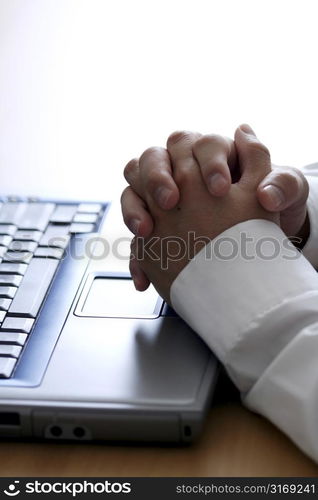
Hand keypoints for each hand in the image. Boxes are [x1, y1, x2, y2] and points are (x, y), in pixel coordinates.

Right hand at [126, 125, 278, 301]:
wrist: (261, 245)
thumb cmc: (275, 209)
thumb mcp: (288, 195)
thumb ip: (283, 184)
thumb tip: (266, 190)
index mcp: (214, 156)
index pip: (199, 143)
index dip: (207, 161)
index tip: (220, 188)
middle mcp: (183, 172)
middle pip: (153, 158)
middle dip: (157, 176)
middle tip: (170, 201)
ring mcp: (164, 199)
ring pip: (133, 190)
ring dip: (133, 208)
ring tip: (145, 231)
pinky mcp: (157, 229)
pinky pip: (135, 236)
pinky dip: (137, 254)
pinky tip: (145, 275)